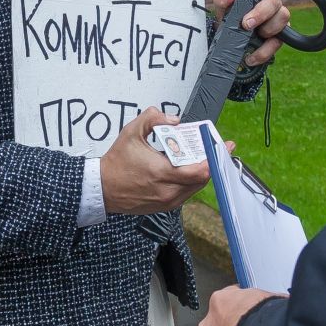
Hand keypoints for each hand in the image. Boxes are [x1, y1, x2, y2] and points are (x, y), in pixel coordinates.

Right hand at [100, 107, 220, 215]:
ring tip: (203, 157)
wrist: (102, 188)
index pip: (199, 171)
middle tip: (216, 149)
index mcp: (162, 172)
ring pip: (195, 188)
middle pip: (202, 179)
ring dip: (201, 172)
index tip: (224, 147)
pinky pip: (185, 194)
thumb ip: (153, 118)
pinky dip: (190, 181)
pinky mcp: (164, 207)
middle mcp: (167, 191)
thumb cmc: (116, 162)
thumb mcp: (132, 132)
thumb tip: (174, 120)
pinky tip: (188, 169)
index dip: (214, 158)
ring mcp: (166, 202)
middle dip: (211, 163)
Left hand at [210, 0, 292, 68]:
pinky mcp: (278, 39)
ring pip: (283, 19)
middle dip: (262, 12)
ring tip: (249, 35)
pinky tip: (251, 56)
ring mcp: (278, 22)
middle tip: (247, 23)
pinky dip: (263, 51)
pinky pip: (277, 43)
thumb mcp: (222, 7)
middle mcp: (274, 5)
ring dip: (266, 28)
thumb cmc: (230, 17)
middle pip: (277, 2)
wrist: (227, 41)